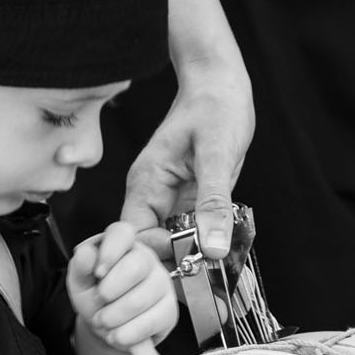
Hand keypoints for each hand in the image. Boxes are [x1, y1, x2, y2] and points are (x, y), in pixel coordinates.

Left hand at [67, 221, 177, 353]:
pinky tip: (117, 335)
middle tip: (98, 302)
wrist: (108, 327)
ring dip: (116, 316)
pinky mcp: (169, 310)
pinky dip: (129, 333)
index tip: (98, 273)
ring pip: (143, 297)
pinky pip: (152, 321)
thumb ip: (80, 267)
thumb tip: (85, 253)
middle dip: (111, 290)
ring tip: (103, 322)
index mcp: (122, 245)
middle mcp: (146, 259)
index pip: (123, 233)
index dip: (110, 251)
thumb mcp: (80, 283)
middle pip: (137, 266)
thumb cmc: (96, 298)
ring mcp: (161, 284)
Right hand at [119, 65, 254, 260]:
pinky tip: (220, 248)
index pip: (134, 237)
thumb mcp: (217, 155)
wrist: (221, 83)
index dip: (155, 256)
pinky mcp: (187, 201)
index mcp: (145, 183)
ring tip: (214, 264)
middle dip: (172, 262)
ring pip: (169, 243)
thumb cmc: (214, 106)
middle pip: (148, 245)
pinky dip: (202, 244)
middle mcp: (151, 195)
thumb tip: (214, 247)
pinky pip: (188, 233)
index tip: (186, 264)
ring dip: (189, 256)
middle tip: (204, 271)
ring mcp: (168, 200)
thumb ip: (214, 202)